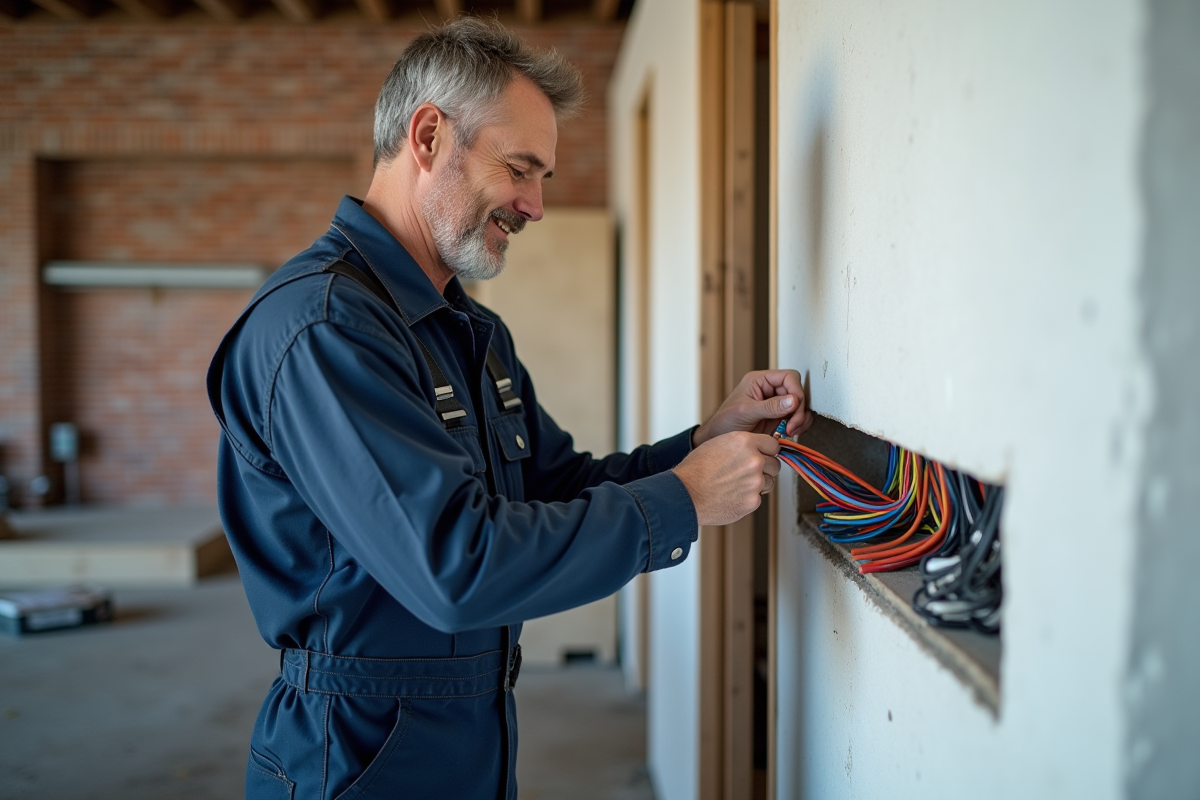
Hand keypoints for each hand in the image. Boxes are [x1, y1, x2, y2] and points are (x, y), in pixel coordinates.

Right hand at [672, 431, 780, 526]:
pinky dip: (747, 499)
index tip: (762, 456)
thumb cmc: (696, 470)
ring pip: (768, 482)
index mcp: (745, 442)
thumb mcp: (718, 444)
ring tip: (734, 485)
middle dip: (764, 469)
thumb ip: (742, 446)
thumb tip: (757, 450)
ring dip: (756, 484)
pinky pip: (757, 498)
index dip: (766, 451)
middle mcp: (753, 460)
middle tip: (745, 473)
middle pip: (775, 464)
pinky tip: (730, 495)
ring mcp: (755, 482)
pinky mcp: (752, 501)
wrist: (685, 494)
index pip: (773, 444)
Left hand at [693, 369, 814, 446]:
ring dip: (800, 419)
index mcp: (760, 380)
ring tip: (791, 431)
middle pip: (797, 392)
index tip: (795, 407)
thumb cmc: (725, 421)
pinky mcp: (779, 418)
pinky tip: (791, 433)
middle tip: (792, 425)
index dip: (796, 390)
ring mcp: (776, 404)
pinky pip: (797, 418)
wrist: (718, 439)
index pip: (789, 377)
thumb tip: (793, 400)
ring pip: (800, 406)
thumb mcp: (746, 411)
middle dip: (799, 409)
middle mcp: (770, 390)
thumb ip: (770, 406)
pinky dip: (799, 425)